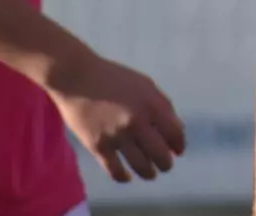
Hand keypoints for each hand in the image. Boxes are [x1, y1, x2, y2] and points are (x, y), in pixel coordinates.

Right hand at [45, 52, 186, 182]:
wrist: (77, 77)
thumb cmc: (114, 78)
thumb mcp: (146, 85)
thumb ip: (163, 106)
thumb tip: (176, 131)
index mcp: (152, 105)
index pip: (175, 134)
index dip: (179, 146)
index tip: (177, 151)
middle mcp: (137, 123)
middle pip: (160, 155)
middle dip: (166, 164)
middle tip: (164, 165)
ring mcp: (117, 136)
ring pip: (141, 167)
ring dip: (149, 173)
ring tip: (150, 173)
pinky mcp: (98, 146)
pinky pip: (115, 171)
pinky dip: (124, 177)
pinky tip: (128, 176)